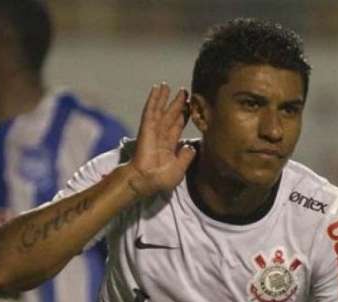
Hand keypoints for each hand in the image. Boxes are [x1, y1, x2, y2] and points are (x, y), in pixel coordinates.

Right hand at [121, 83, 195, 198]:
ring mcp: (153, 131)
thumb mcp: (179, 169)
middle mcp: (161, 136)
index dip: (183, 115)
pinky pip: (151, 111)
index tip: (189, 105)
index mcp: (169, 145)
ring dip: (164, 97)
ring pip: (160, 110)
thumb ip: (186, 157)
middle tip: (183, 91)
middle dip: (177, 103)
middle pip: (170, 115)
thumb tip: (191, 147)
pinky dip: (154, 99)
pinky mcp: (146, 128)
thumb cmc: (160, 179)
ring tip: (166, 85)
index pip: (177, 126)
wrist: (146, 181)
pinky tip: (157, 89)